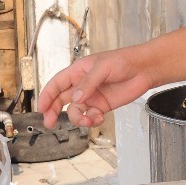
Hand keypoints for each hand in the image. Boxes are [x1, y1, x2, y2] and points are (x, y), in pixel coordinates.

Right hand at [37, 50, 154, 129]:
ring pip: (76, 111)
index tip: (41, 108)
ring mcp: (92, 96)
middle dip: (54, 112)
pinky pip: (90, 117)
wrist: (144, 69)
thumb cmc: (123, 61)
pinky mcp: (102, 106)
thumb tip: (77, 99)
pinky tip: (99, 118)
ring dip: (79, 119)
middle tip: (50, 123)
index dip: (47, 96)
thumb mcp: (103, 67)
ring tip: (89, 120)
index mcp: (78, 71)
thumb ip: (88, 83)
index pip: (56, 84)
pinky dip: (92, 121)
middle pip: (61, 100)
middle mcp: (82, 85)